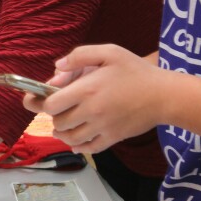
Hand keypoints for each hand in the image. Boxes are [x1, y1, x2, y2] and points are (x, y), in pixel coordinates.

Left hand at [24, 45, 170, 153]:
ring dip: (62, 133)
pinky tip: (76, 141)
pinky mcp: (112, 138)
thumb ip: (79, 56)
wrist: (164, 95)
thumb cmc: (136, 71)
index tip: (37, 99)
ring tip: (61, 126)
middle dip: (53, 116)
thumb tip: (56, 68)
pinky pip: (88, 148)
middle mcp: (91, 111)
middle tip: (56, 110)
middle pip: (58, 122)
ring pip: (70, 138)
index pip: (50, 105)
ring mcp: (102, 127)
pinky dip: (78, 146)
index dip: (39, 103)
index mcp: (87, 89)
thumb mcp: (110, 52)